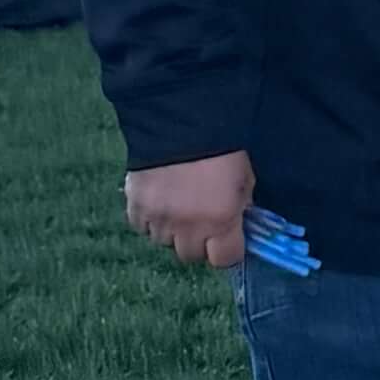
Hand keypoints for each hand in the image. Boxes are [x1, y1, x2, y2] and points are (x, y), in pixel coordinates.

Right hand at [128, 153, 255, 270]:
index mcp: (221, 220)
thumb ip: (241, 207)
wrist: (180, 119)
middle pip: (191, 255)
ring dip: (172, 230)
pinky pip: (141, 226)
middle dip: (198, 242)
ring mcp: (157, 218)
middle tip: (202, 221)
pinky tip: (159, 201)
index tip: (228, 238)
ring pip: (163, 242)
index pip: (224, 260)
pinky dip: (150, 219)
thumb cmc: (222, 148)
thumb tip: (236, 223)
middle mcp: (187, 226)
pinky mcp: (134, 205)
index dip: (227, 250)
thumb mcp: (245, 179)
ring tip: (178, 207)